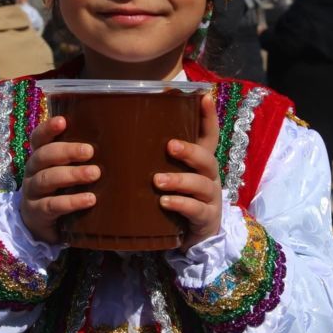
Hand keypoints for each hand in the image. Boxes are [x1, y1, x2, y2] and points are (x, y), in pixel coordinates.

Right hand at [20, 116, 99, 243]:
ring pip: (47, 179)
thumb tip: (122, 143)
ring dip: (71, 174)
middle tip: (90, 151)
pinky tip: (89, 199)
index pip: (38, 138)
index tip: (63, 121)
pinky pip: (52, 205)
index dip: (47, 129)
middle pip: (43, 156)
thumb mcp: (68, 171)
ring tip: (95, 173)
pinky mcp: (36, 213)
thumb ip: (83, 158)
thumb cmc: (63, 190)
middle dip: (66, 151)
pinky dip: (71, 201)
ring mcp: (32, 192)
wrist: (45, 226)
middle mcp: (32, 171)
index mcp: (40, 157)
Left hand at [155, 94, 221, 252]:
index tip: (204, 96)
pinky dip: (180, 204)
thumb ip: (156, 157)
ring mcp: (210, 198)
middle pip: (207, 158)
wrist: (189, 236)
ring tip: (157, 181)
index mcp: (200, 162)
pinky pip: (196, 210)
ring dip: (179, 180)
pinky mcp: (206, 218)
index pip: (209, 135)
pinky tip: (164, 202)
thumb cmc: (174, 196)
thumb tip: (122, 130)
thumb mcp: (169, 174)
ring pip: (201, 184)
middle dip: (189, 151)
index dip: (208, 116)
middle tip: (169, 146)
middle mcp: (209, 176)